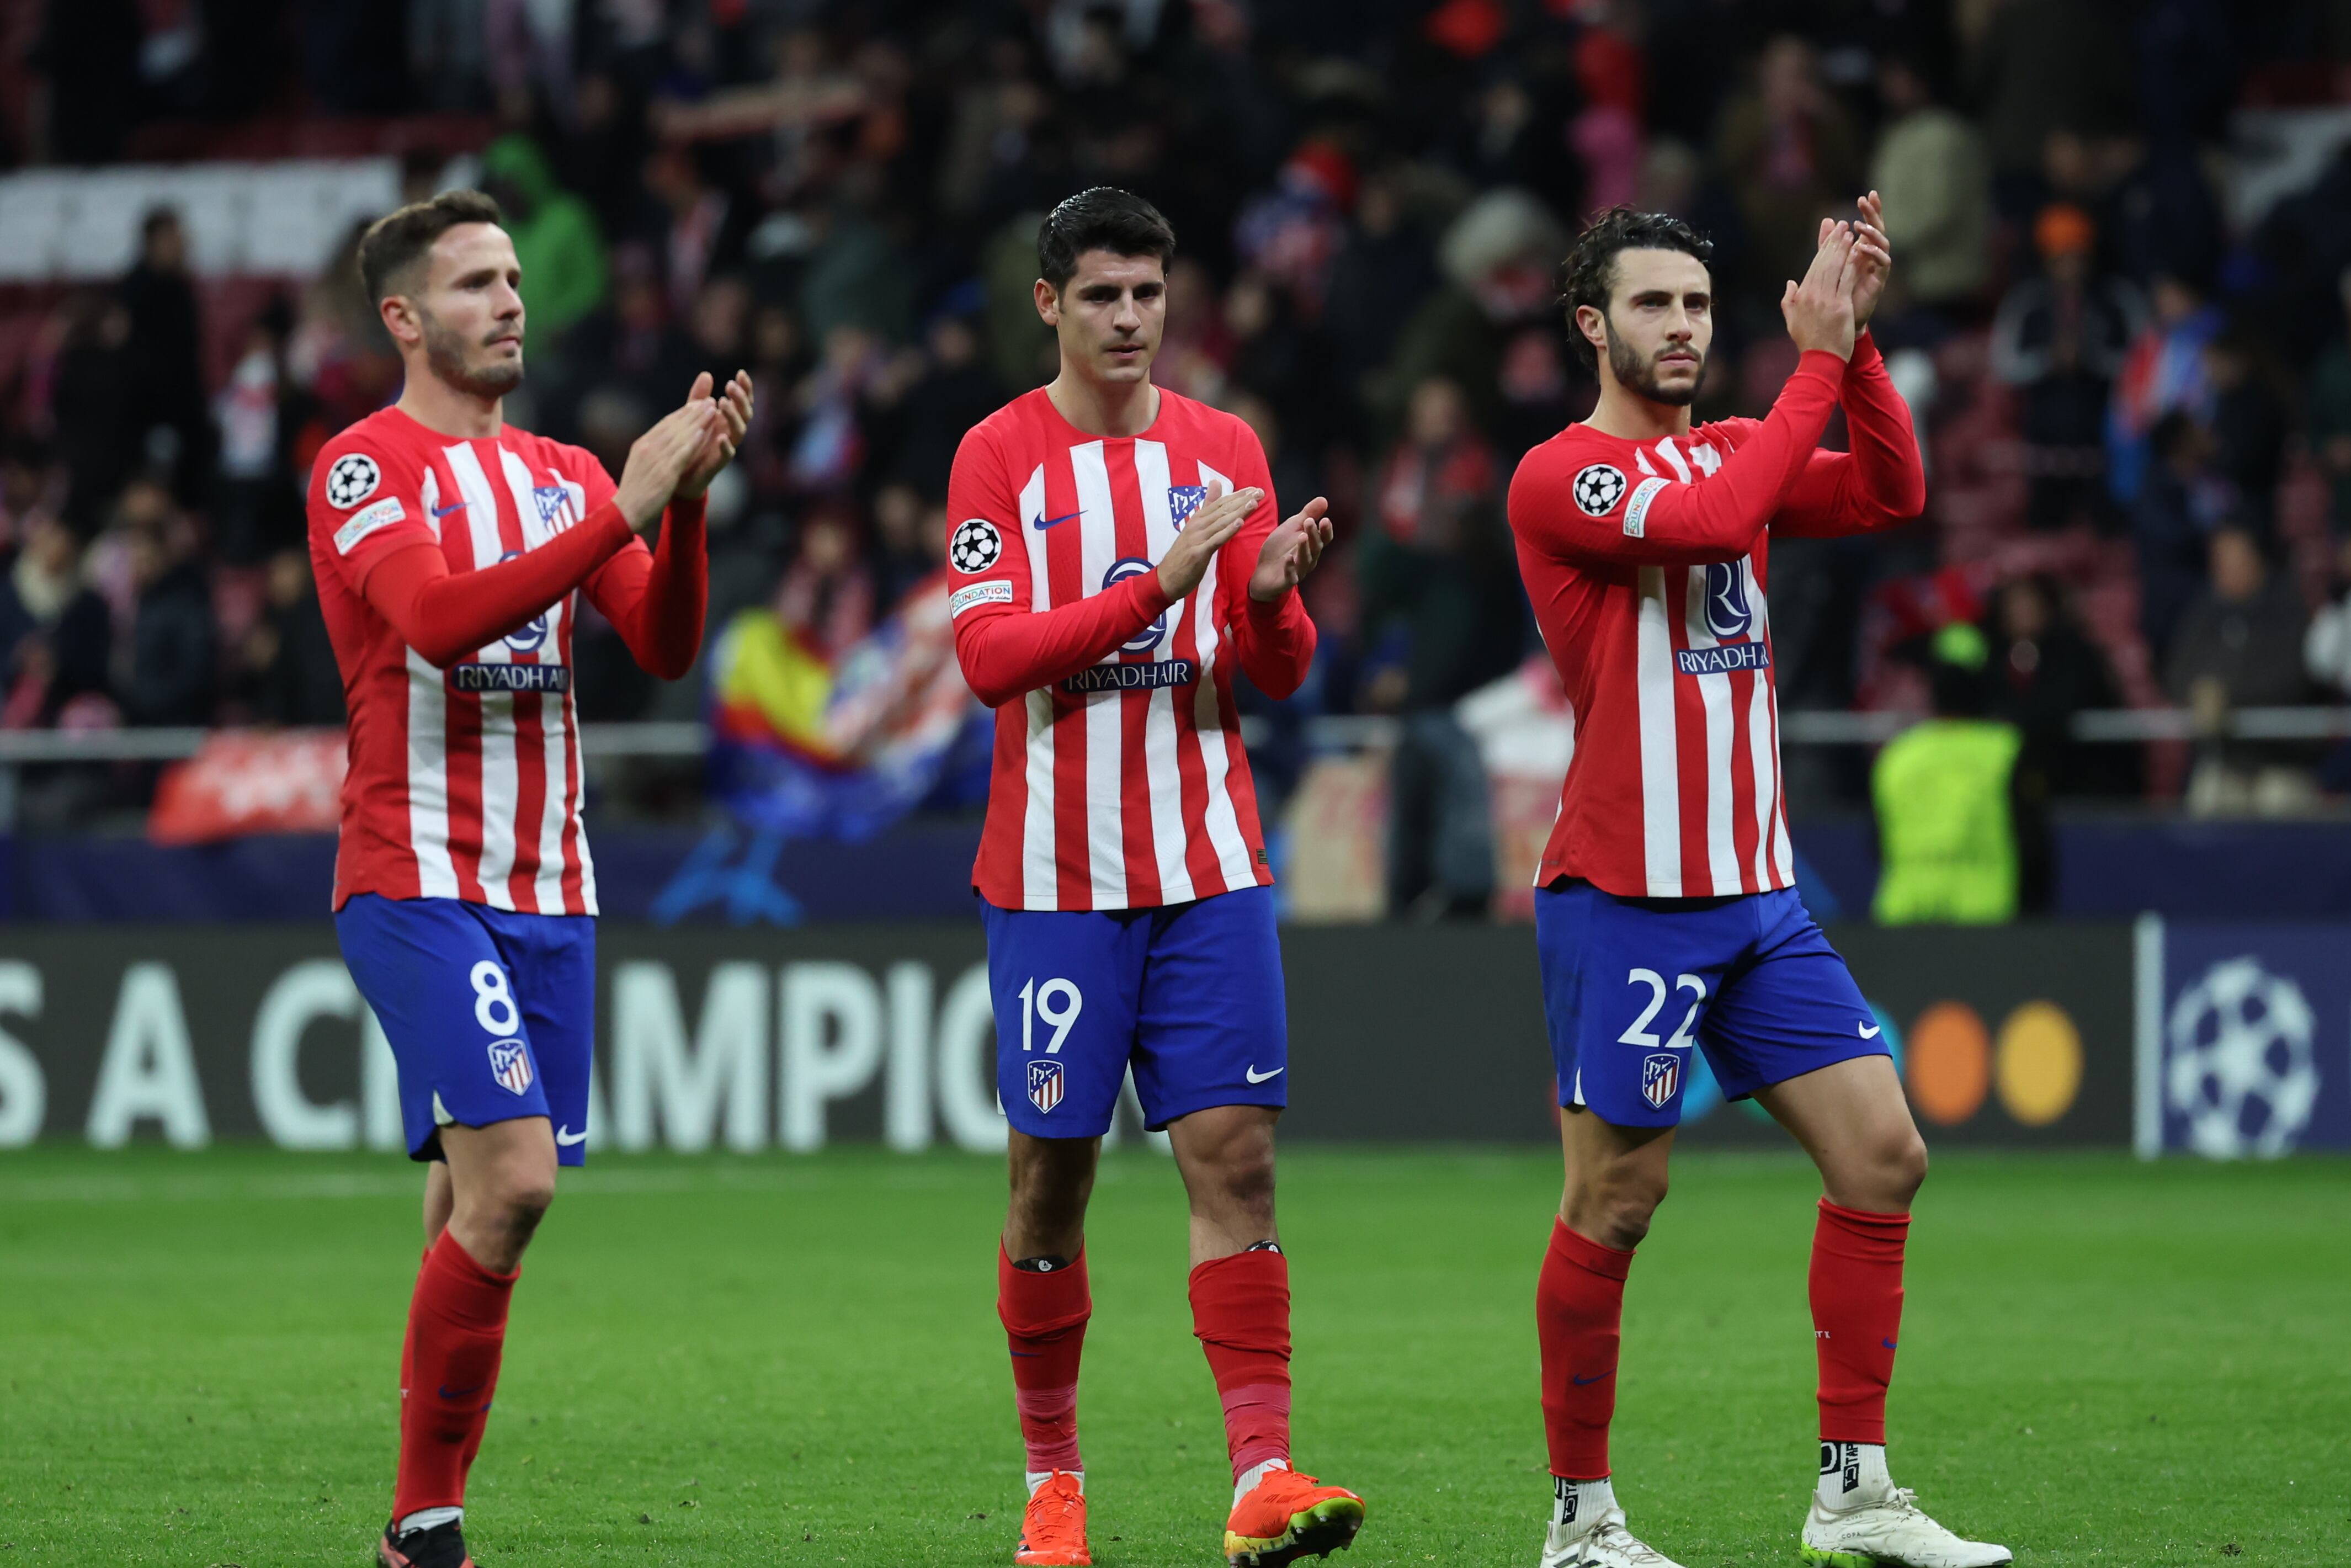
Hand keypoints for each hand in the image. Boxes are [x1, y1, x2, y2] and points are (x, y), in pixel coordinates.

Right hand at [613, 393, 725, 532]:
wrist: (625, 512)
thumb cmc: (634, 493)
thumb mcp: (639, 466)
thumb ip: (649, 452)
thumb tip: (658, 442)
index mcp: (642, 445)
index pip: (665, 424)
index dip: (682, 413)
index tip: (696, 404)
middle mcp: (648, 448)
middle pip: (674, 425)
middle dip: (693, 412)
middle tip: (708, 400)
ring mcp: (656, 459)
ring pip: (680, 435)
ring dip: (697, 421)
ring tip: (711, 410)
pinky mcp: (665, 473)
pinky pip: (681, 454)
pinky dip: (692, 441)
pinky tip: (704, 432)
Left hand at [677, 370, 754, 498]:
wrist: (681, 475)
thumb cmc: (692, 443)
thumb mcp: (693, 416)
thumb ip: (700, 397)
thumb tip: (707, 374)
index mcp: (727, 420)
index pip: (742, 402)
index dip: (745, 388)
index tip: (741, 373)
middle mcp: (731, 432)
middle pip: (745, 414)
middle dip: (740, 399)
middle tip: (730, 386)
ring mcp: (727, 447)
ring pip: (740, 431)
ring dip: (733, 416)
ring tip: (723, 403)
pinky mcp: (718, 463)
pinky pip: (728, 455)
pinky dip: (726, 446)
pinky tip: (721, 437)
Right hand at [1155, 481, 1260, 600]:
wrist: (1166, 578)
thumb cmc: (1183, 555)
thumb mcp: (1195, 529)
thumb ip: (1207, 508)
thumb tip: (1214, 484)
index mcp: (1197, 520)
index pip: (1220, 503)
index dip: (1237, 495)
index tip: (1254, 488)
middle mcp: (1197, 526)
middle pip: (1223, 509)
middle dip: (1242, 500)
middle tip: (1260, 492)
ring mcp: (1197, 538)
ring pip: (1221, 522)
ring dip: (1238, 511)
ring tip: (1254, 503)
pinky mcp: (1198, 553)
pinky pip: (1216, 540)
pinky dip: (1228, 531)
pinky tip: (1239, 523)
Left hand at [1249, 496, 1333, 601]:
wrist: (1263, 572)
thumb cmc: (1280, 548)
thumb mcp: (1292, 527)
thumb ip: (1308, 514)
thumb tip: (1324, 499)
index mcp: (1312, 546)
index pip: (1324, 539)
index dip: (1325, 531)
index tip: (1325, 520)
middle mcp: (1309, 559)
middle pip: (1315, 548)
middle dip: (1313, 535)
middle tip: (1309, 522)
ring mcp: (1298, 571)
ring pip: (1305, 561)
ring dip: (1304, 549)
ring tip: (1302, 536)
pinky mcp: (1285, 581)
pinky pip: (1290, 576)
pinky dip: (1290, 568)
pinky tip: (1288, 559)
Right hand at [1780, 221, 1857, 359]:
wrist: (1820, 360)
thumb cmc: (1808, 342)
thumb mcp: (1791, 320)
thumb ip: (1788, 300)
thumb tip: (1790, 283)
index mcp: (1801, 296)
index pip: (1814, 267)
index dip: (1823, 249)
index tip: (1831, 235)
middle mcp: (1812, 295)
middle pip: (1824, 263)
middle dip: (1834, 242)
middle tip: (1842, 225)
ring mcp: (1826, 300)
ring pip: (1835, 267)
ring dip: (1843, 248)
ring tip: (1850, 233)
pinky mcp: (1840, 306)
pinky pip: (1846, 280)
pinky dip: (1852, 264)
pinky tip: (1857, 252)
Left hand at [1842, 192, 1892, 331]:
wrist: (1840, 319)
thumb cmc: (1837, 290)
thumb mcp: (1830, 262)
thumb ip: (1829, 243)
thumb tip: (1828, 219)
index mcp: (1862, 249)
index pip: (1868, 225)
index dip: (1870, 210)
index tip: (1867, 194)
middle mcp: (1872, 255)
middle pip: (1878, 229)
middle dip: (1874, 214)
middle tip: (1866, 200)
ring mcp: (1877, 267)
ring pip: (1882, 244)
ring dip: (1872, 233)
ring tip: (1860, 225)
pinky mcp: (1879, 280)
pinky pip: (1883, 263)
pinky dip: (1875, 254)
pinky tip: (1864, 248)